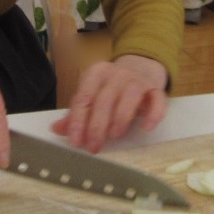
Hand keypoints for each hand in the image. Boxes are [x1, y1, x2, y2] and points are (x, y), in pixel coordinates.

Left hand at [52, 55, 168, 153]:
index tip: (76, 140)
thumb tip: (56, 129)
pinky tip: (146, 128)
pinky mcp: (156, 89)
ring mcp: (138, 80)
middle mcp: (116, 74)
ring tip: (114, 135)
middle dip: (97, 125)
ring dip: (120, 117)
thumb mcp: (92, 95)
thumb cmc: (112, 86)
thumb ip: (76, 113)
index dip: (78, 120)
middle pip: (104, 99)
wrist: (141, 67)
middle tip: (94, 146)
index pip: (83, 98)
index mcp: (96, 74)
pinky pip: (157, 100)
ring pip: (129, 97)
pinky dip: (153, 114)